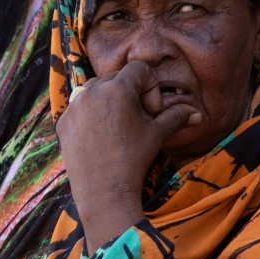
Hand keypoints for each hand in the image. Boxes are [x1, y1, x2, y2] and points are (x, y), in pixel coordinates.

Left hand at [57, 60, 201, 250]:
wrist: (104, 190)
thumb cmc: (134, 159)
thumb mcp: (157, 134)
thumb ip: (176, 116)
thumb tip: (197, 113)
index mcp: (117, 88)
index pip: (138, 68)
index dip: (150, 87)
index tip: (150, 112)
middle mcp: (91, 91)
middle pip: (116, 78)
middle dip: (130, 93)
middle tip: (137, 120)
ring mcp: (74, 106)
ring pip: (96, 90)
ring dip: (110, 100)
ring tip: (118, 127)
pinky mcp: (62, 121)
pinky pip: (79, 107)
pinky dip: (91, 115)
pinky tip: (100, 137)